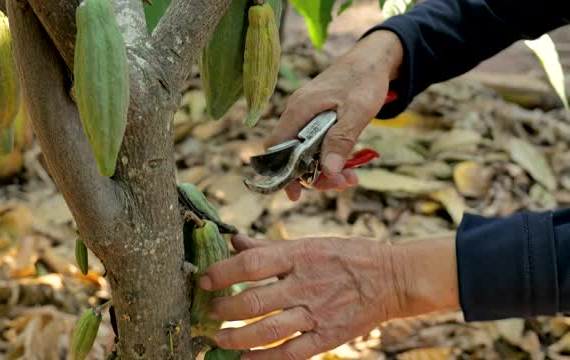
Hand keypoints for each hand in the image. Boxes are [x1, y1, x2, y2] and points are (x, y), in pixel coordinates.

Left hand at [199, 234, 458, 359]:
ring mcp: (317, 313)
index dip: (221, 273)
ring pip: (267, 331)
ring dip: (236, 338)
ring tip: (219, 339)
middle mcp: (304, 284)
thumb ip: (268, 246)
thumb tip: (234, 241)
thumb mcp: (308, 243)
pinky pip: (290, 353)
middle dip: (224, 310)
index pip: (250, 264)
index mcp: (298, 255)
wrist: (392, 277)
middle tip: (211, 312)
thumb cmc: (346, 255)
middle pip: (252, 302)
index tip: (203, 280)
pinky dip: (264, 359)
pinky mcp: (328, 337)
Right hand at [266, 30, 403, 200]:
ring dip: (325, 170)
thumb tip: (327, 170)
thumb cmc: (364, 80)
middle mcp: (297, 114)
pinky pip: (316, 144)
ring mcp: (306, 116)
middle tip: (340, 184)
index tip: (296, 193)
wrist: (373, 59)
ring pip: (305, 153)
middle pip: (291, 155)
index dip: (281, 173)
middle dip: (313, 176)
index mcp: (299, 110)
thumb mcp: (357, 111)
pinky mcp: (317, 118)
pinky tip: (349, 166)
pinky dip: (330, 158)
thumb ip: (341, 139)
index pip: (275, 147)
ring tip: (350, 178)